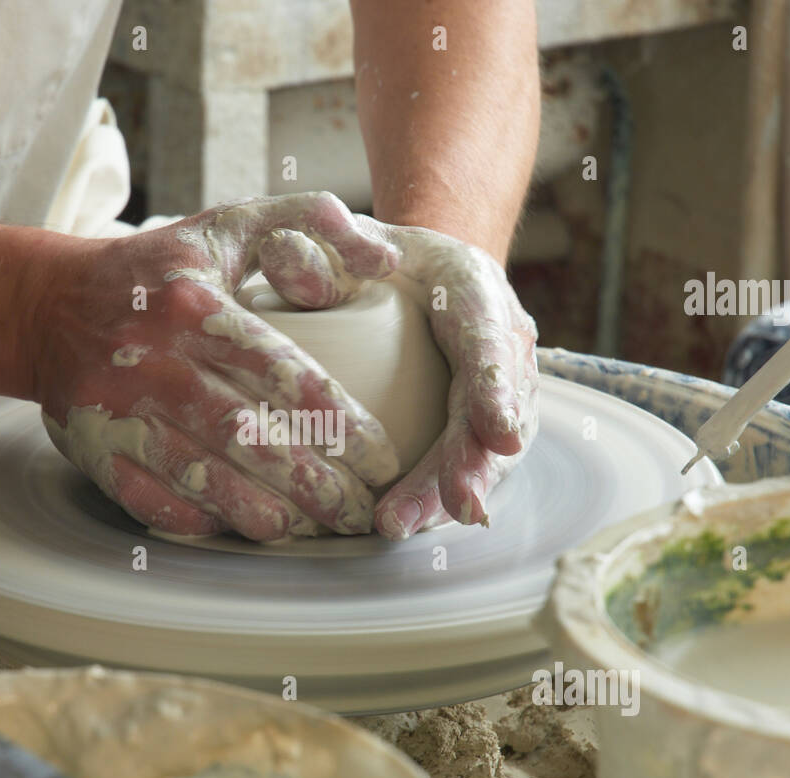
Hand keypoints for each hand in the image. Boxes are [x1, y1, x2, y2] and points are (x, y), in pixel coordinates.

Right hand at [27, 192, 403, 540]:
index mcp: (193, 304)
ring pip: (201, 476)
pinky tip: (241, 528)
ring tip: (311, 530)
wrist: (49, 307)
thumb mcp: (231, 224)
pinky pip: (150, 498)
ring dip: (262, 512)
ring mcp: (118, 411)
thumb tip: (384, 258)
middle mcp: (153, 360)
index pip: (281, 372)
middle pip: (247, 437)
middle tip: (360, 512)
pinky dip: (198, 518)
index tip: (381, 457)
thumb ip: (313, 223)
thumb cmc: (160, 271)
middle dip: (313, 484)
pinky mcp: (94, 450)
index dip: (337, 422)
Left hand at [258, 217, 538, 539]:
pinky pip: (468, 464)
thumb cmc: (374, 256)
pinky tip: (410, 526)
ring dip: (452, 492)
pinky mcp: (480, 423)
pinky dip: (438, 498)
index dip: (496, 389)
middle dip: (476, 461)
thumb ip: (318, 249)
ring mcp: (496, 386)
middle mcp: (498, 338)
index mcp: (472, 287)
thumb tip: (290, 267)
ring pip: (487, 448)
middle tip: (456, 505)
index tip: (500, 435)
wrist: (414, 272)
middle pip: (492, 407)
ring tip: (407, 526)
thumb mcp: (346, 239)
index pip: (488, 338)